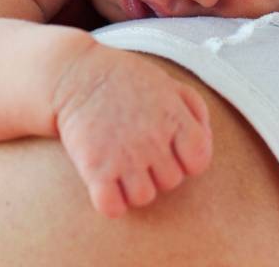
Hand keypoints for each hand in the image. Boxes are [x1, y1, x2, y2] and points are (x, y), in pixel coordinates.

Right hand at [54, 46, 212, 217]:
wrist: (73, 72)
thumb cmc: (122, 78)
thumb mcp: (166, 81)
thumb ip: (194, 108)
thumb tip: (205, 139)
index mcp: (173, 117)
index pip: (199, 161)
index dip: (186, 159)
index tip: (169, 148)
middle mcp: (152, 139)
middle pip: (170, 181)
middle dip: (156, 169)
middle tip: (136, 148)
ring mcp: (124, 155)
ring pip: (144, 197)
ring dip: (133, 185)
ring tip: (120, 162)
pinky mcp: (95, 168)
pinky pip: (112, 207)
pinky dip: (109, 201)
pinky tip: (103, 180)